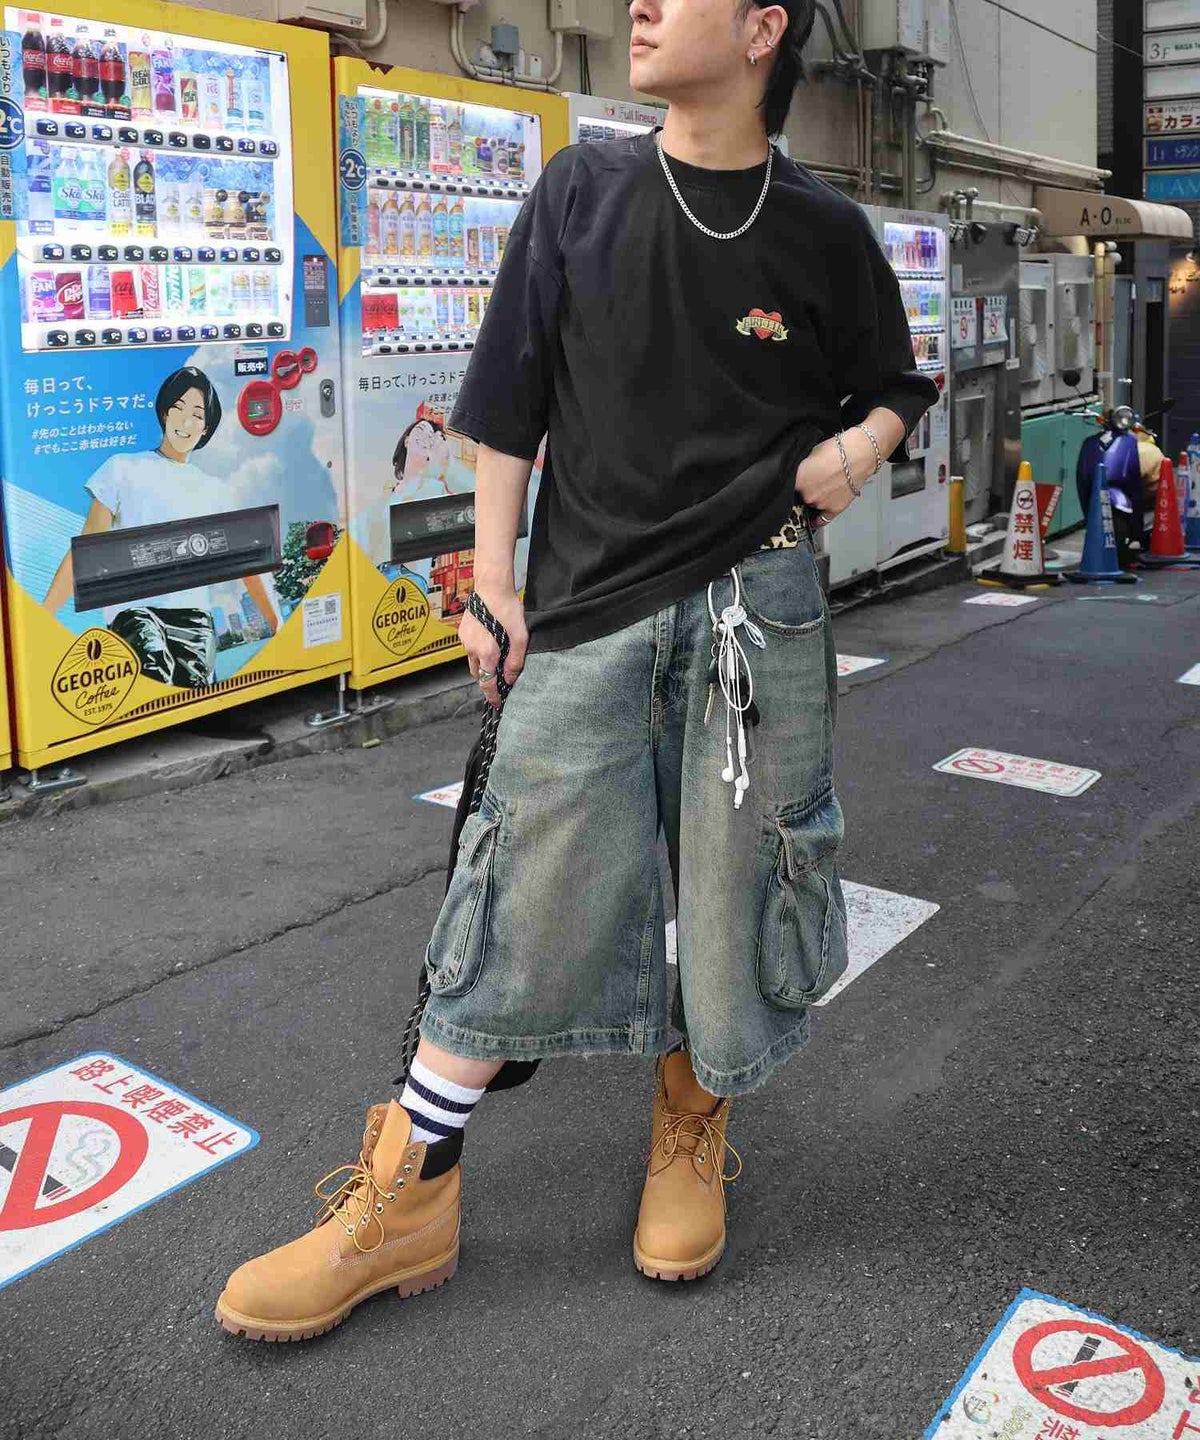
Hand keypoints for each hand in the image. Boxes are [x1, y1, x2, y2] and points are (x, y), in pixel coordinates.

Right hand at [460, 584, 527, 710]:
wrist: (491, 587)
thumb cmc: (507, 609)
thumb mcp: (520, 637)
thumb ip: (515, 661)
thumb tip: (510, 679)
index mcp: (486, 652)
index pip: (486, 682)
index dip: (492, 695)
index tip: (496, 703)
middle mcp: (472, 649)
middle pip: (479, 673)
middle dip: (488, 678)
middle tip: (501, 676)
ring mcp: (464, 640)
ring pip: (473, 661)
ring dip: (483, 663)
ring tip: (497, 655)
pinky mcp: (462, 631)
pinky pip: (470, 648)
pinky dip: (479, 651)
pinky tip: (490, 641)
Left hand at [794, 428, 874, 526]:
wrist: (861, 453)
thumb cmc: (839, 449)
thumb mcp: (811, 453)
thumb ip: (802, 468)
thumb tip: (799, 474)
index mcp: (798, 480)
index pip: (787, 486)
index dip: (792, 483)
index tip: (794, 483)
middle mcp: (807, 495)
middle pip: (800, 496)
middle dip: (805, 489)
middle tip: (815, 479)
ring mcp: (821, 504)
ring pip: (812, 504)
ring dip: (815, 499)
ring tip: (825, 486)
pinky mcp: (834, 509)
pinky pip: (823, 519)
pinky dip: (818, 519)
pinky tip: (815, 519)